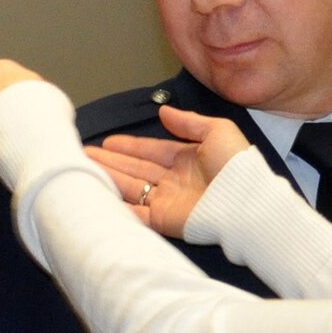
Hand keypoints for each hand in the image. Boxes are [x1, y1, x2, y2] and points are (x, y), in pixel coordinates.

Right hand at [89, 106, 252, 236]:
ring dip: (108, 178)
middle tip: (85, 153)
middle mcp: (175, 181)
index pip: (151, 151)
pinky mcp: (164, 220)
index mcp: (188, 160)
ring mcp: (168, 201)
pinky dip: (117, 207)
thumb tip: (164, 112)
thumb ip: (189, 121)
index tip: (108, 142)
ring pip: (131, 188)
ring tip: (84, 168)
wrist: (246, 201)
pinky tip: (98, 197)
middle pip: (136, 169)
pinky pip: (136, 214)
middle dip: (111, 161)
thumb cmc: (237, 165)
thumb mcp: (217, 130)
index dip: (129, 146)